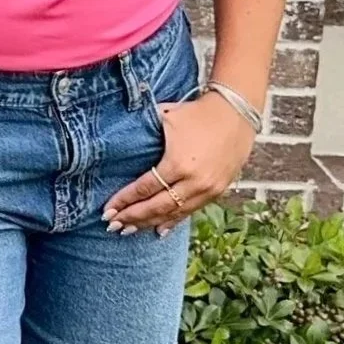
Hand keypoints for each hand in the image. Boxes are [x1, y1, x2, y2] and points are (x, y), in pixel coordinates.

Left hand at [104, 92, 254, 233]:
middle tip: (112, 224)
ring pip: (174, 213)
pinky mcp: (217, 191)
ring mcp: (208, 189)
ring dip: (149, 223)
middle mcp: (194, 182)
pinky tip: (158, 230)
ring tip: (128, 230)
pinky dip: (173, 221)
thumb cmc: (197, 113)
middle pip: (157, 206)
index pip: (144, 188)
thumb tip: (118, 135)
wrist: (236, 113)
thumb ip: (144, 131)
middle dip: (132, 217)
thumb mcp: (165, 117)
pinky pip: (191, 211)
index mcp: (178, 163)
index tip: (107, 210)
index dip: (124, 200)